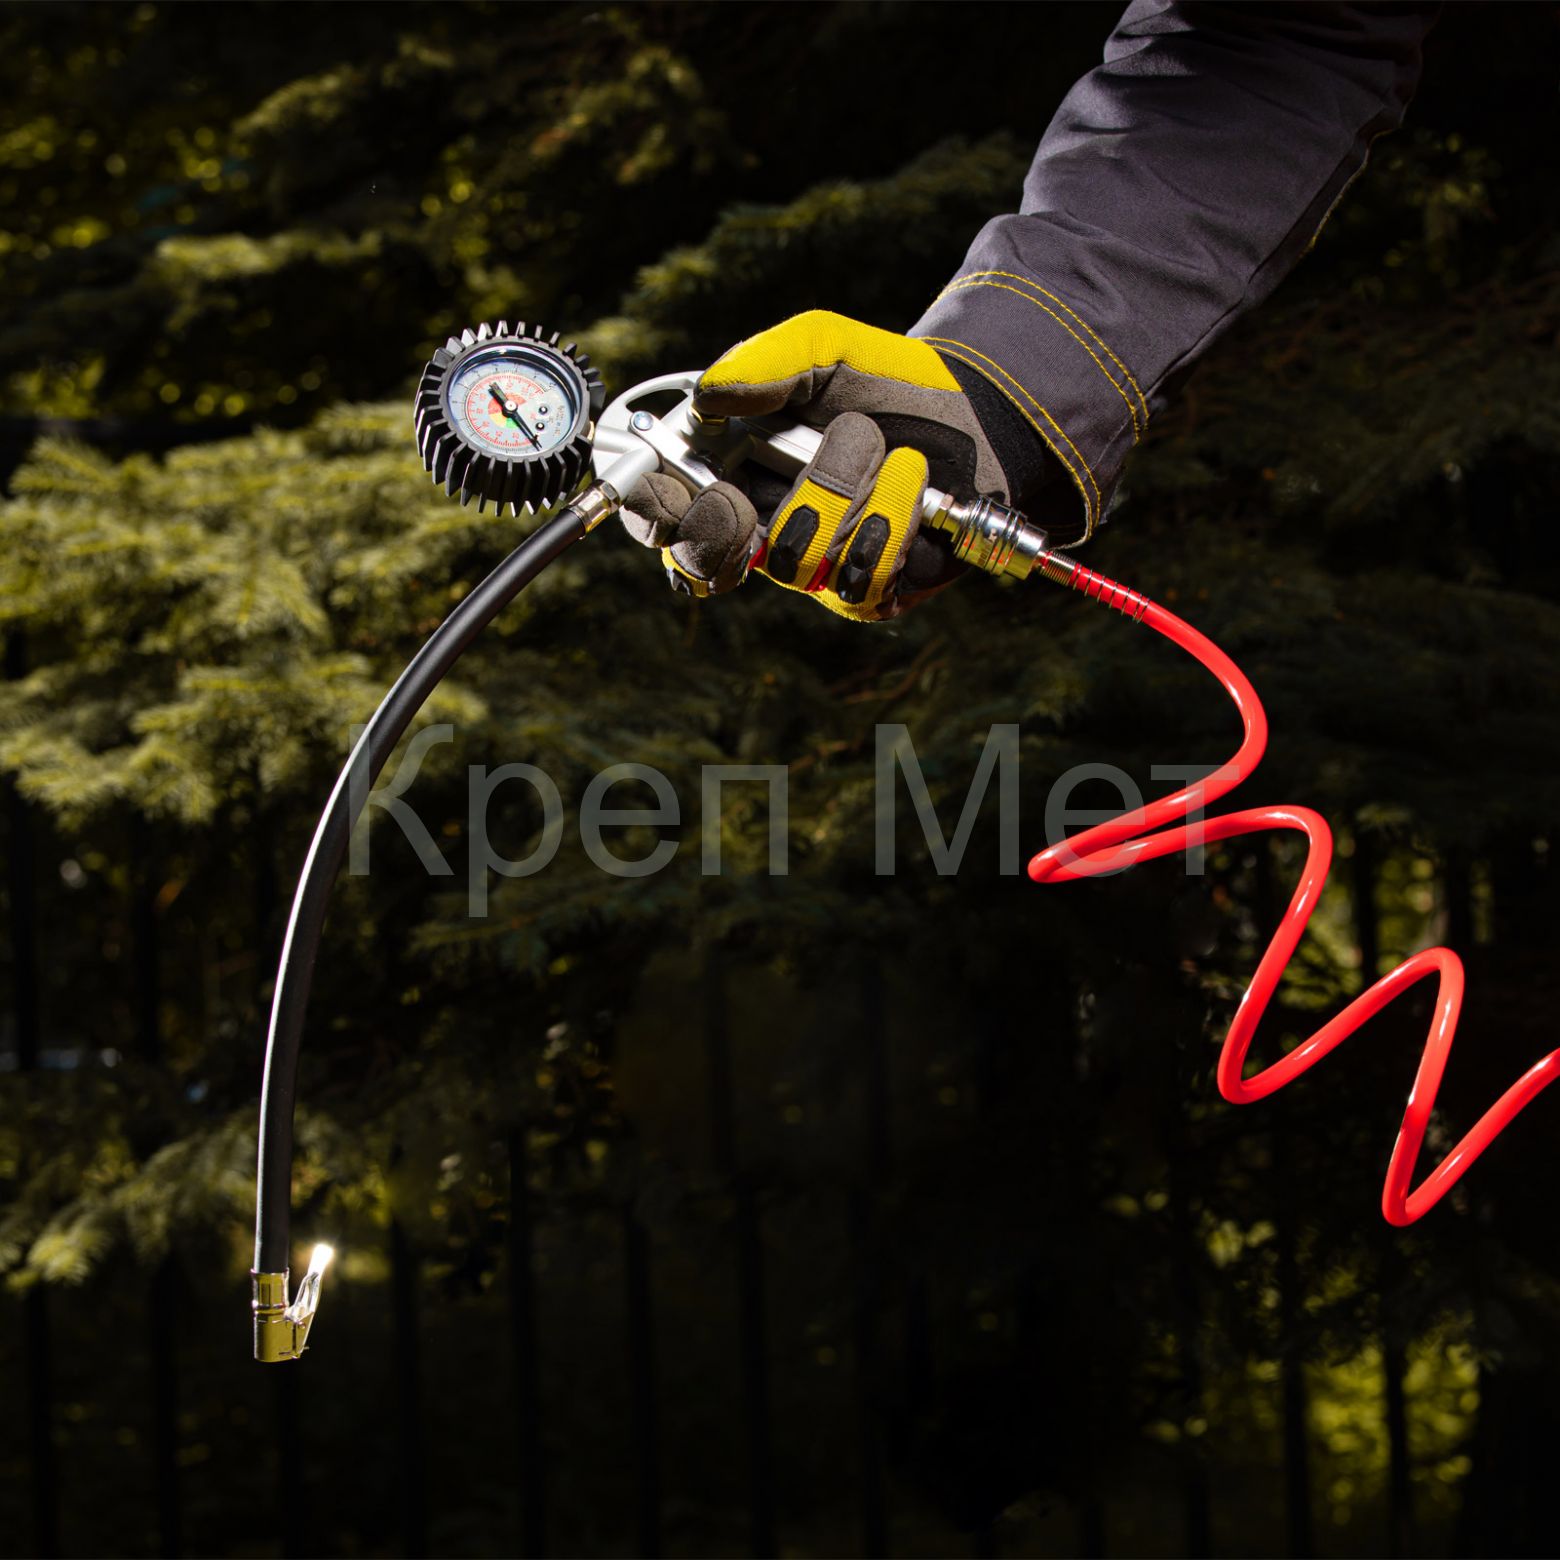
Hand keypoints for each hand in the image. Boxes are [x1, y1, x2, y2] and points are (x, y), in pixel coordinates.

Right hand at [618, 311, 1034, 622]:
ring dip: (840, 491)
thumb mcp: (822, 345)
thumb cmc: (886, 381)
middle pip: (706, 558)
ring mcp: (813, 567)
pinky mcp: (868, 591)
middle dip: (725, 523)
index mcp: (729, 471)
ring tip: (880, 447)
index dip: (653, 512)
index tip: (673, 489)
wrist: (975, 411)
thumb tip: (706, 399)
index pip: (661, 513)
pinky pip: (860, 578)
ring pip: (792, 561)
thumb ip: (762, 362)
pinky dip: (891, 519)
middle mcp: (763, 528)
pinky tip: (911, 482)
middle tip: (743, 496)